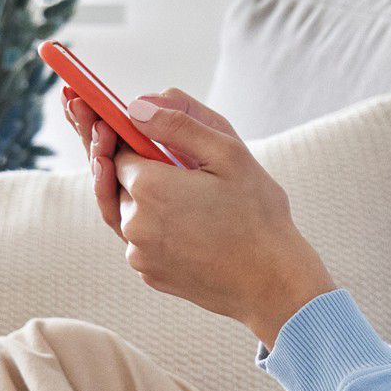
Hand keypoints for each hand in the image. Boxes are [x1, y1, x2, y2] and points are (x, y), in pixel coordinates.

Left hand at [62, 85, 336, 348]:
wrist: (273, 285)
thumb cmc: (258, 215)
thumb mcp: (228, 154)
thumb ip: (178, 124)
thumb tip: (136, 106)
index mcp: (149, 187)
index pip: (118, 150)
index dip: (121, 134)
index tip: (120, 121)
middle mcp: (134, 222)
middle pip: (117, 181)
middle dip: (120, 160)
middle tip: (124, 141)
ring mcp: (139, 253)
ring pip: (127, 212)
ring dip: (139, 195)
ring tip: (169, 184)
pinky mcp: (149, 274)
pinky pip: (140, 240)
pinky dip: (151, 223)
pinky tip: (181, 217)